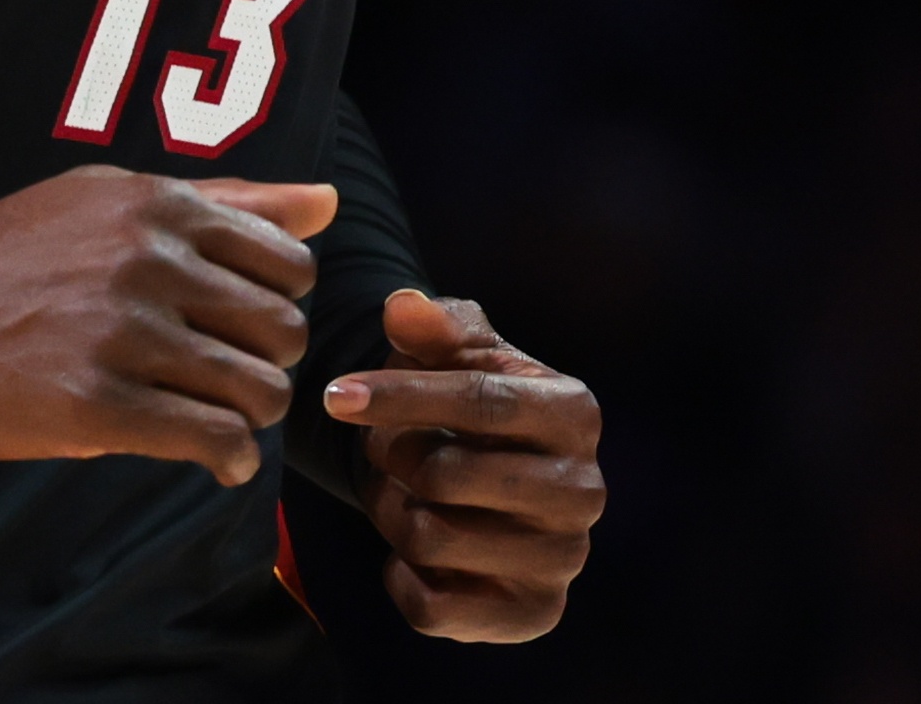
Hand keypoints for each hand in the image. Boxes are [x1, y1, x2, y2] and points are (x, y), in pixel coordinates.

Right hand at [0, 168, 336, 486]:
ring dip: (248, 416)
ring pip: (257, 388)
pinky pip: (213, 438)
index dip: (274, 305)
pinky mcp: (98, 405)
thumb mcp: (108, 203)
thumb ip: (224, 203)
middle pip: (283, 330)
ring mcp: (125, 333)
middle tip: (226, 381)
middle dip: (266, 364)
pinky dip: (230, 459)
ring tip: (214, 419)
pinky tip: (215, 461)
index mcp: (160, 208)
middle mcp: (151, 261)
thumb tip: (325, 202)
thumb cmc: (7, 259)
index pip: (287, 263)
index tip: (240, 329)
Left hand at [324, 288, 603, 640]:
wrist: (497, 485)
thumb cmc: (475, 406)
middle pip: (447, 475)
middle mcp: (583, 488)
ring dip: (390, 512)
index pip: (479, 401)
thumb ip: (434, 326)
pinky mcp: (535, 614)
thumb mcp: (459, 354)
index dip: (400, 395)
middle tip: (380, 447)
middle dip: (392, 456)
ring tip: (397, 493)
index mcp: (574, 412)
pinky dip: (400, 576)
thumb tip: (402, 307)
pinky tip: (413, 551)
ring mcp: (563, 558)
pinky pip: (432, 607)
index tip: (337, 395)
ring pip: (431, 539)